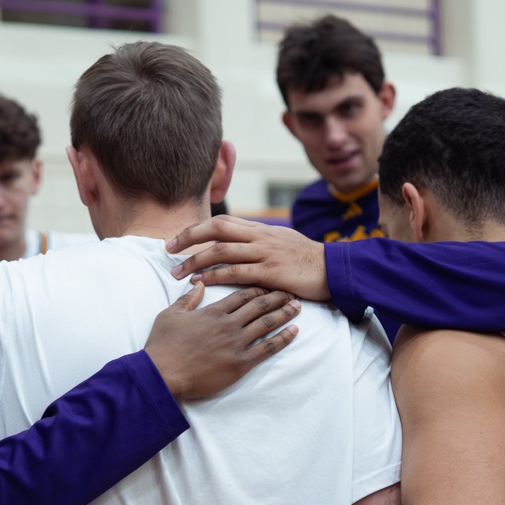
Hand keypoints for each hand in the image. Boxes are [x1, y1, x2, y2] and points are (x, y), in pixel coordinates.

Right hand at [144, 283, 299, 399]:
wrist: (162, 374)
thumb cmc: (163, 345)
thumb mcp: (170, 315)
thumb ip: (187, 299)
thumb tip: (198, 285)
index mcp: (213, 311)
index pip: (242, 294)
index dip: (259, 287)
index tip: (270, 283)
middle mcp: (228, 324)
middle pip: (259, 305)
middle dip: (278, 296)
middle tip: (291, 291)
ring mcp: (236, 344)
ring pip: (266, 323)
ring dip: (284, 313)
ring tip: (298, 306)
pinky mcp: (240, 364)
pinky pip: (267, 348)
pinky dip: (283, 339)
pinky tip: (295, 332)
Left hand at [167, 216, 330, 299]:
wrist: (336, 270)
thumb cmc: (308, 261)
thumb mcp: (282, 243)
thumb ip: (259, 242)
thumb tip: (238, 245)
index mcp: (261, 229)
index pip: (223, 221)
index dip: (197, 228)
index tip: (178, 240)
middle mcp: (260, 236)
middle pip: (216, 228)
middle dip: (189, 237)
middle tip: (168, 250)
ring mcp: (265, 252)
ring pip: (222, 250)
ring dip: (195, 261)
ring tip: (178, 273)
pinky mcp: (271, 271)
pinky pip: (236, 272)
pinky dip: (215, 276)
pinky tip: (201, 283)